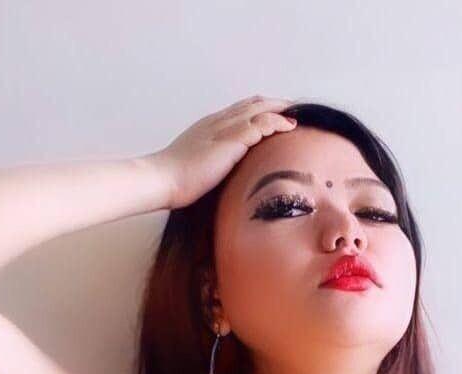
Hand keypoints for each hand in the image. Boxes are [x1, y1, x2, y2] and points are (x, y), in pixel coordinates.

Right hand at [147, 95, 298, 210]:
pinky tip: (290, 126)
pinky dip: (277, 122)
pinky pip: (261, 123)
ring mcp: (225, 128)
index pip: (239, 111)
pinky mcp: (232, 140)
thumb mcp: (200, 167)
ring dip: (280, 109)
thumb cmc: (177, 181)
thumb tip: (225, 178)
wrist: (165, 179)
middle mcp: (218, 121)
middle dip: (274, 104)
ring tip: (297, 115)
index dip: (259, 110)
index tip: (275, 115)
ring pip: (259, 109)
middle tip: (292, 109)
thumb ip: (214, 165)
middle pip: (252, 104)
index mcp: (210, 127)